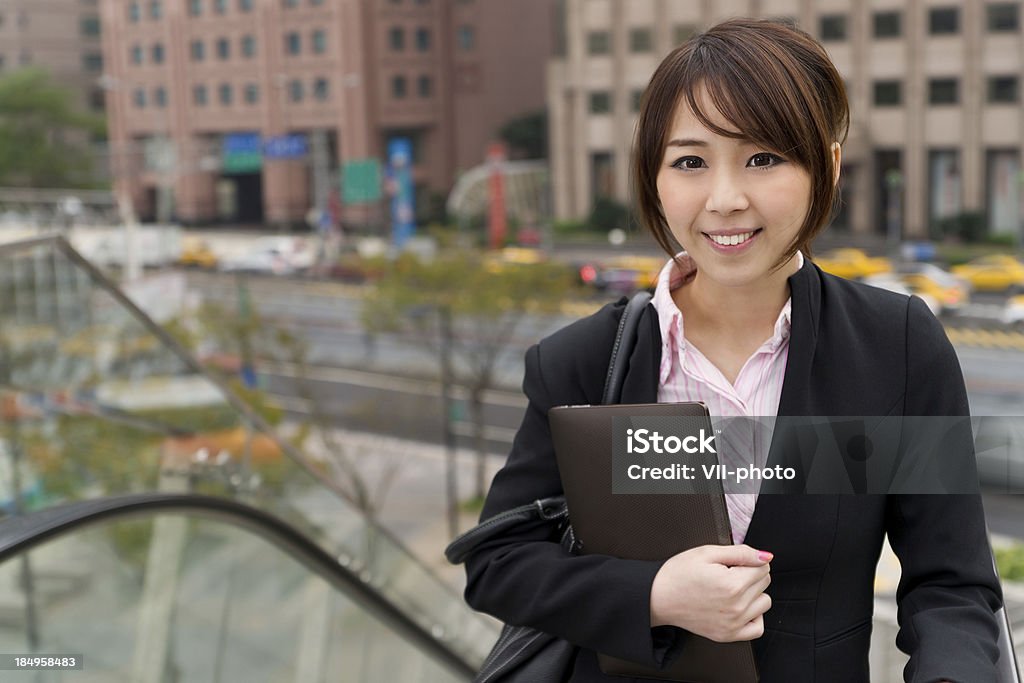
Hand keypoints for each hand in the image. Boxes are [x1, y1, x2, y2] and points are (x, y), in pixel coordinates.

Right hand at [650, 544, 772, 642]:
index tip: (732, 562)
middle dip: (750, 574)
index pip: (763, 567)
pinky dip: (754, 616)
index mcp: (732, 584)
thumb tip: (766, 557)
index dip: (747, 560)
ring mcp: (733, 624)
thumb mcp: (707, 552)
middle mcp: (736, 607)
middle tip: (727, 573)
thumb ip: (741, 552)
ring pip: (765, 603)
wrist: (657, 597)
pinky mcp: (728, 635)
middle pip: (765, 583)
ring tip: (731, 589)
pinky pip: (758, 628)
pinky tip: (740, 607)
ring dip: (753, 594)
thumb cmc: (678, 574)